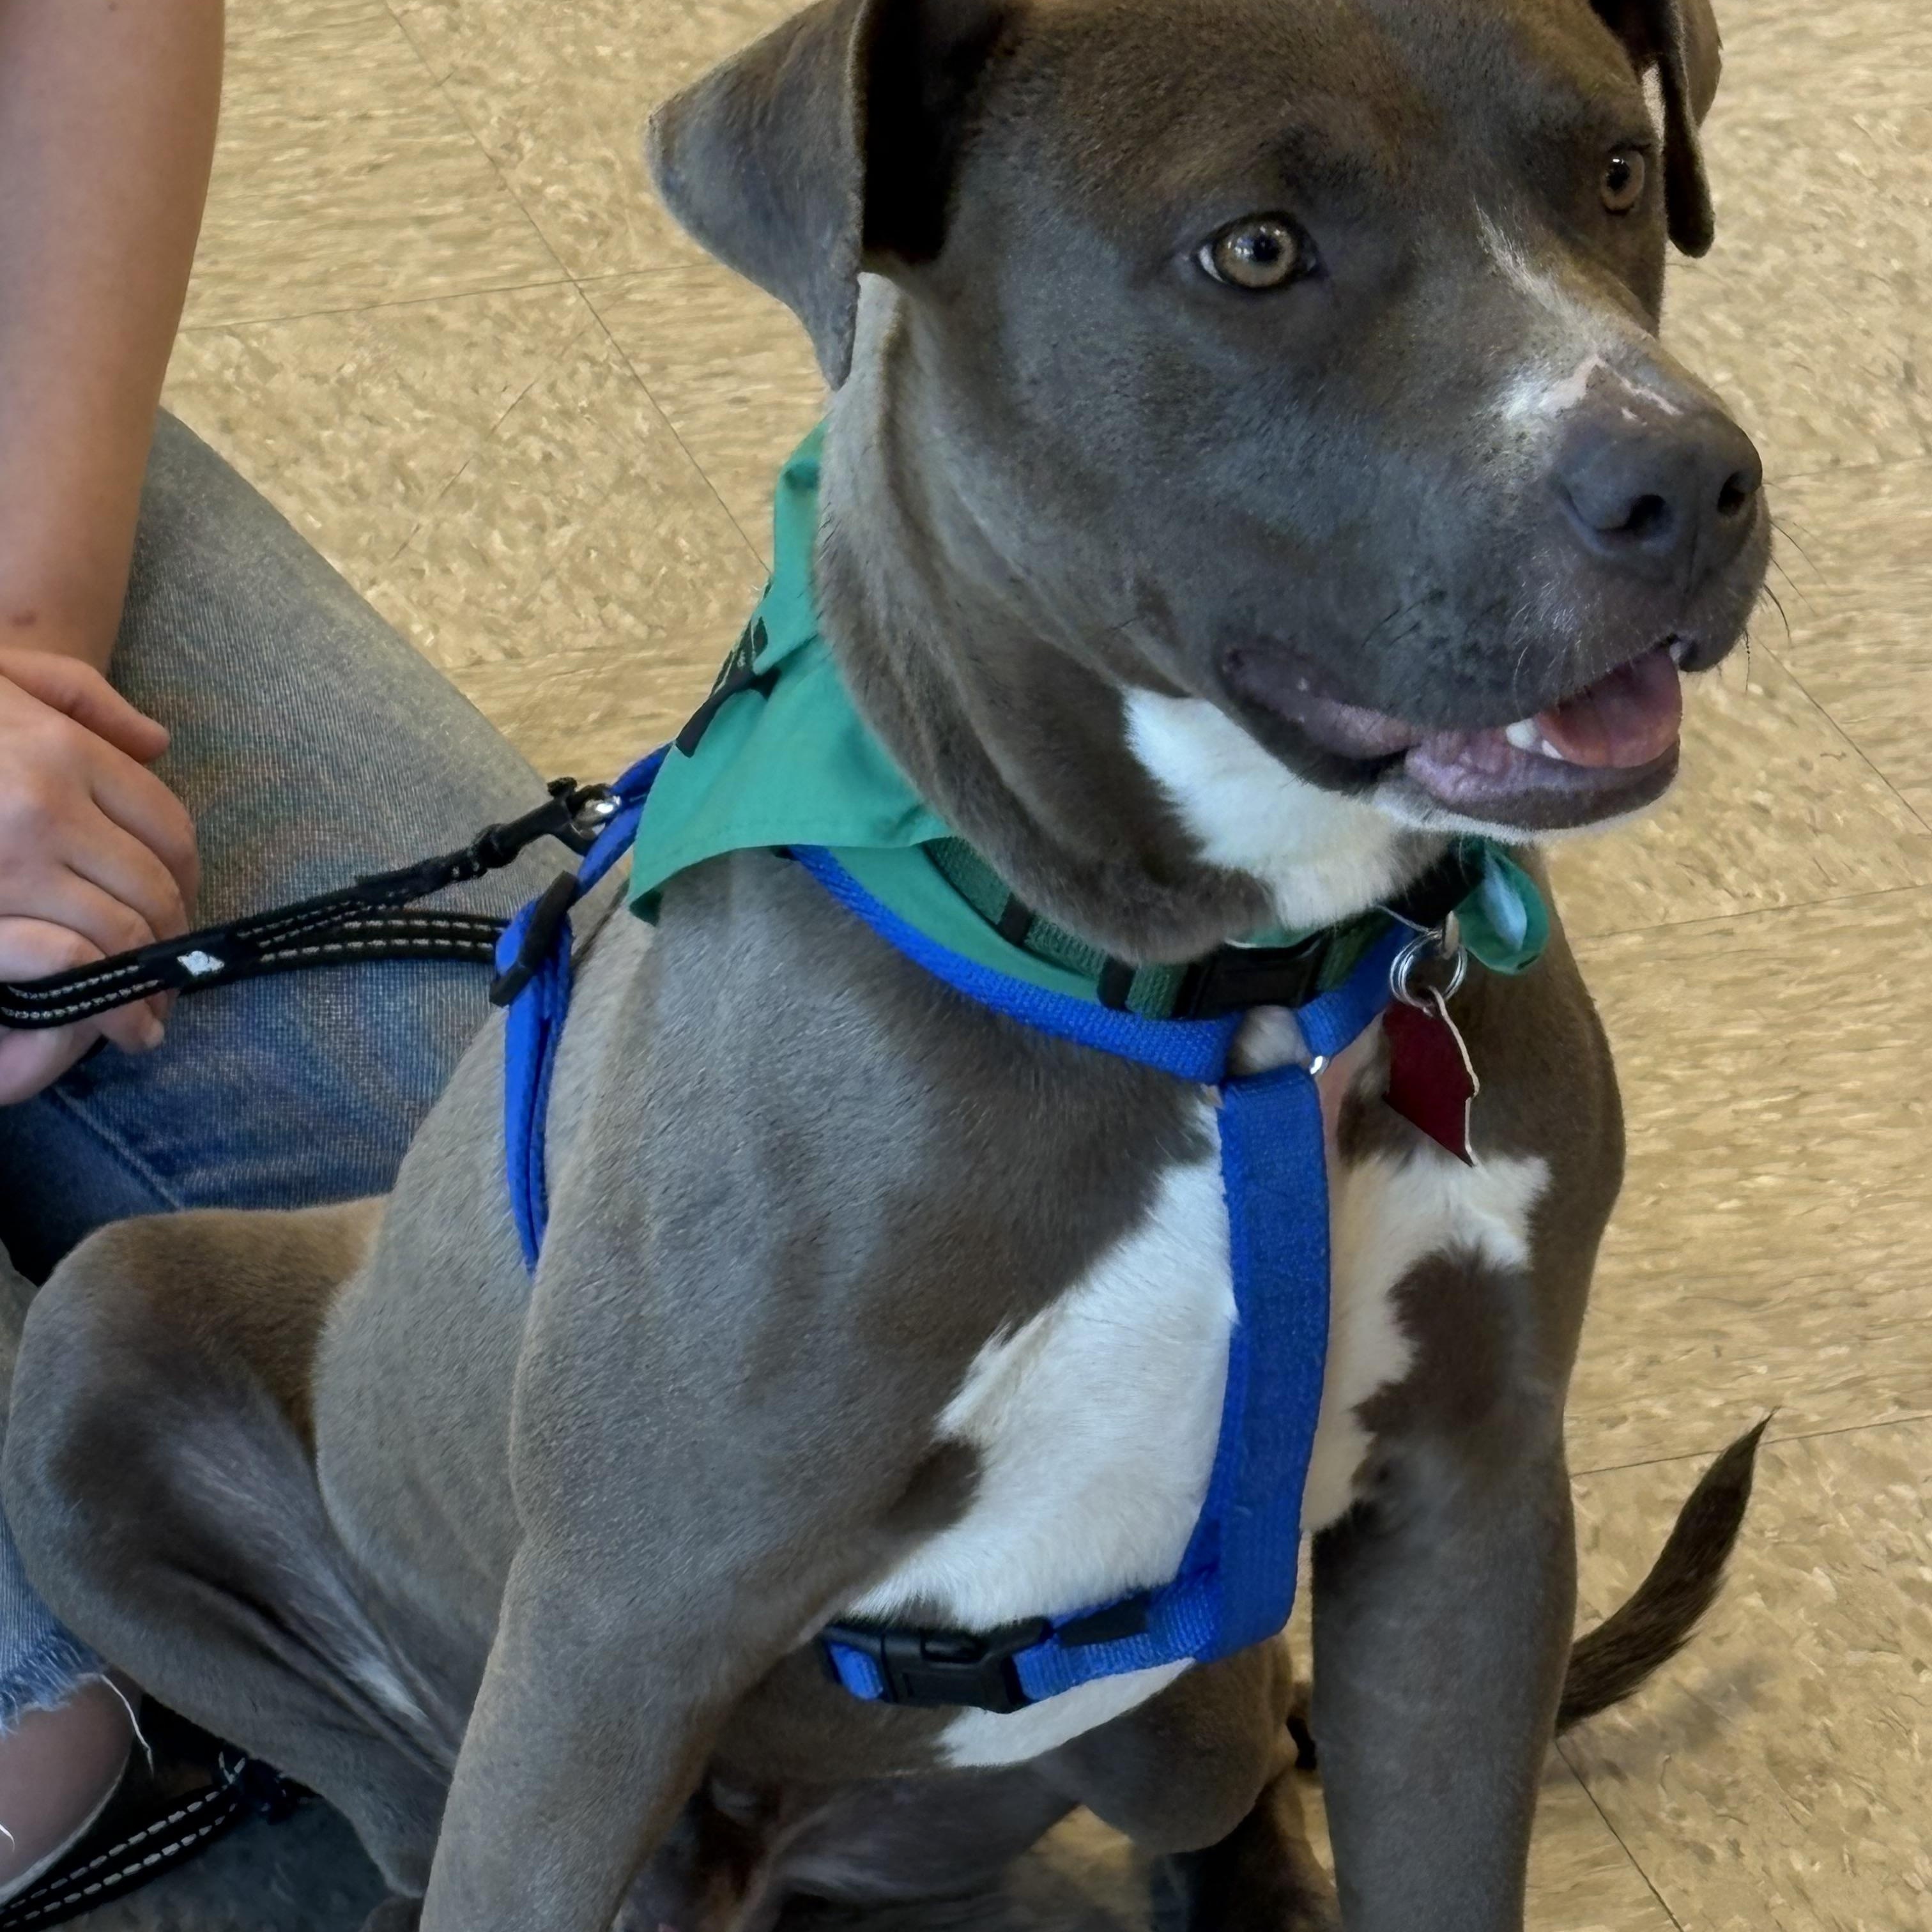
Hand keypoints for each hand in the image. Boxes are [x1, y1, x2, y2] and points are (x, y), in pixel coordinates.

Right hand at [0, 645, 198, 1103]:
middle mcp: (44, 806)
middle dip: (175, 939)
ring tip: (150, 1010)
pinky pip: (65, 961)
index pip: (169, 827)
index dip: (190, 876)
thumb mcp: (0, 676)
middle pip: (155, 886)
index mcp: (61, 749)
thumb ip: (82, 701)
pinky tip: (112, 1021)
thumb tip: (160, 746)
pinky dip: (101, 998)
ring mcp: (8, 863)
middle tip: (173, 970)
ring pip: (121, 933)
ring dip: (147, 982)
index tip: (184, 904)